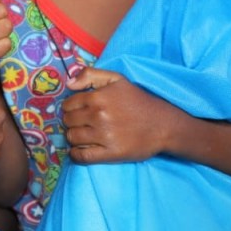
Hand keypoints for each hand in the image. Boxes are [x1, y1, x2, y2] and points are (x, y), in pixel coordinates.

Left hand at [61, 67, 177, 162]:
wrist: (163, 125)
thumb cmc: (138, 100)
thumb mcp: (116, 79)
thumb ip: (90, 75)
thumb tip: (68, 84)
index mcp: (97, 97)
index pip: (67, 105)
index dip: (70, 108)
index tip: (78, 111)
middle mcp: (98, 116)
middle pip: (68, 121)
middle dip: (72, 122)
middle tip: (82, 123)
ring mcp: (104, 136)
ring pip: (72, 138)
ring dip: (74, 137)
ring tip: (84, 135)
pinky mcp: (111, 153)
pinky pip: (82, 156)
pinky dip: (76, 155)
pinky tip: (80, 150)